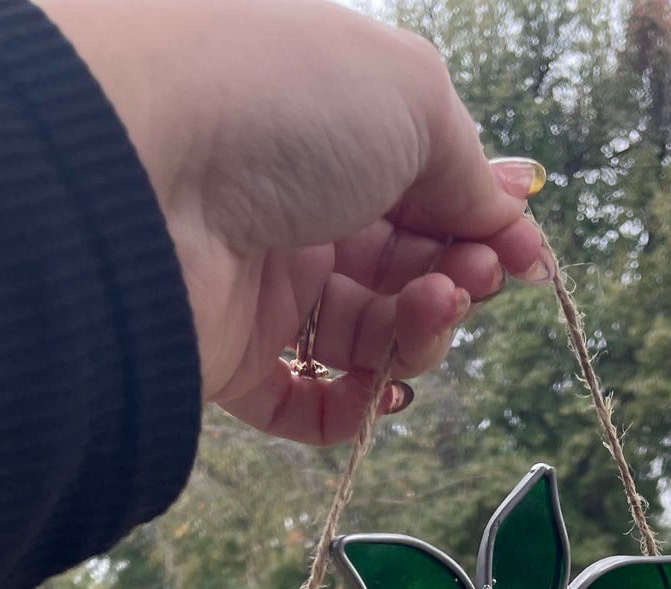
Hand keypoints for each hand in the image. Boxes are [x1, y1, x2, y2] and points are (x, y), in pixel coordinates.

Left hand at [34, 0, 548, 442]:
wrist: (143, 169)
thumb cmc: (281, 101)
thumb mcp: (408, 99)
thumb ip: (466, 163)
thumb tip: (501, 214)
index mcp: (335, 125)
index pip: (426, 188)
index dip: (483, 225)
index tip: (527, 258)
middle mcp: (297, 200)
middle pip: (404, 265)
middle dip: (457, 279)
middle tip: (471, 281)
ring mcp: (262, 281)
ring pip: (369, 334)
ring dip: (420, 334)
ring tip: (429, 312)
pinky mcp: (229, 356)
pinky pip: (306, 401)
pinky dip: (357, 407)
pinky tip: (386, 390)